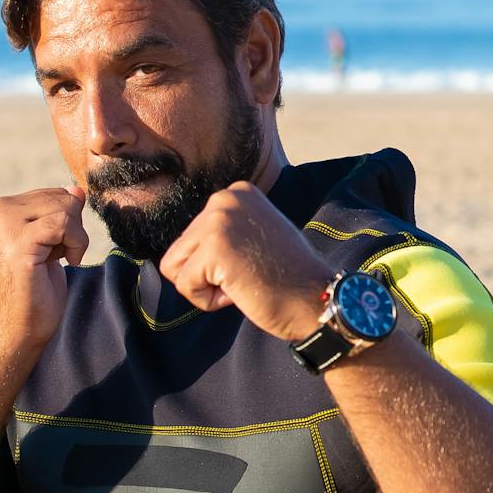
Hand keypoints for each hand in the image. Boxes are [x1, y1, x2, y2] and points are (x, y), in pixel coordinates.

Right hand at [0, 184, 88, 350]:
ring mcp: (5, 225)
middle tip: (56, 256)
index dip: (67, 221)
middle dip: (73, 228)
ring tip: (58, 260)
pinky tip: (66, 263)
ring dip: (76, 237)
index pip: (55, 193)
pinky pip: (65, 223)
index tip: (51, 249)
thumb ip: (60, 213)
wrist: (16, 329)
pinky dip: (76, 244)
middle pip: (63, 196)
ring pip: (67, 207)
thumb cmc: (34, 290)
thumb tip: (78, 189)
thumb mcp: (51, 242)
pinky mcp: (19, 241)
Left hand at [158, 182, 332, 339]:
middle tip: (248, 275)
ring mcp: (219, 221)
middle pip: (178, 250)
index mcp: (236, 192)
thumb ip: (227, 230)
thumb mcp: (255, 234)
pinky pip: (185, 285)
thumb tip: (186, 248)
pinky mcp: (215, 248)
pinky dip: (207, 301)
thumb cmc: (288, 276)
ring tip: (243, 282)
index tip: (253, 262)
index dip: (215, 262)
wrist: (316, 297)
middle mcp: (225, 198)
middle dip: (207, 274)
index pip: (192, 235)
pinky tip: (240, 292)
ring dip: (205, 287)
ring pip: (176, 267)